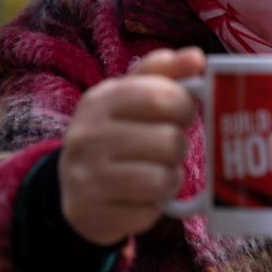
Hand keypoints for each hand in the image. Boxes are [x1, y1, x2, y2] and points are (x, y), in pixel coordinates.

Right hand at [58, 47, 203, 245]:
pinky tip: (140, 197)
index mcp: (101, 100)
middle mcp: (87, 136)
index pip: (162, 96)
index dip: (185, 107)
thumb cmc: (118, 132)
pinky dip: (154, 207)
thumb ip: (166, 72)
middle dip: (178, 147)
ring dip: (170, 178)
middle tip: (165, 148)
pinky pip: (148, 212)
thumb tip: (196, 57)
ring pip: (161, 179)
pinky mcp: (92, 213)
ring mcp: (85, 177)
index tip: (181, 114)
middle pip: (169, 141)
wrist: (75, 186)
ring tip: (157, 172)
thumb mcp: (134, 95)